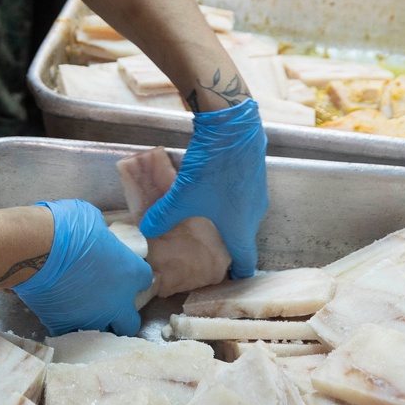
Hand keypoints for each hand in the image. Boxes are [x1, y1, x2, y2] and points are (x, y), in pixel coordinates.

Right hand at [12, 199, 152, 335]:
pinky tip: (60, 312)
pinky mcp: (65, 327)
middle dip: (122, 314)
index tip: (124, 269)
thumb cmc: (68, 227)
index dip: (135, 275)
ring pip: (102, 333)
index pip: (144, 279)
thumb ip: (103, 239)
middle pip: (130, 322)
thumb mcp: (94, 221)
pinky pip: (71, 333)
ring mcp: (91, 319)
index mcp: (128, 272)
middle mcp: (115, 302)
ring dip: (96, 322)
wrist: (37, 249)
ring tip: (82, 308)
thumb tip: (98, 242)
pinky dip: (67, 325)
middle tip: (108, 300)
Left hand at [140, 101, 267, 279]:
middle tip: (208, 246)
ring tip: (208, 217)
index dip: (237, 273)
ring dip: (229, 218)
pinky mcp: (255, 171)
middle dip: (228, 244)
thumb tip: (147, 229)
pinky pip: (244, 193)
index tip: (228, 279)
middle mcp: (254, 213)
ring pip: (244, 213)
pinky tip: (214, 187)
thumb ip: (164, 215)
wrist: (233, 125)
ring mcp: (257, 191)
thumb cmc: (212, 168)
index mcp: (241, 228)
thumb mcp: (183, 195)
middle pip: (243, 237)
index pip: (245, 261)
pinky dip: (232, 196)